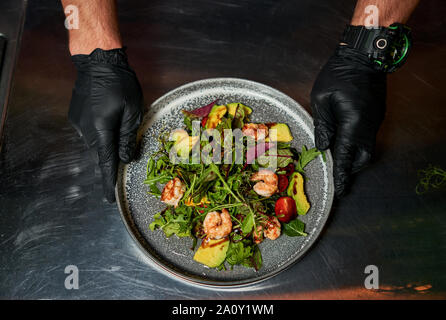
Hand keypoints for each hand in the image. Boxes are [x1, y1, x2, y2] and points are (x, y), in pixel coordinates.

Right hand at [68, 48, 142, 201]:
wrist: (98, 60)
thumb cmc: (120, 84)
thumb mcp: (132, 112)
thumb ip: (128, 137)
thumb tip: (127, 158)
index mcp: (101, 130)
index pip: (105, 162)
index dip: (108, 181)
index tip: (108, 198)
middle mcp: (86, 130)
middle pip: (100, 154)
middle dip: (109, 164)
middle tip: (118, 173)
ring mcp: (79, 122)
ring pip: (95, 143)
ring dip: (106, 146)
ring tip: (117, 141)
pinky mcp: (76, 115)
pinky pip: (90, 132)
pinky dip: (100, 135)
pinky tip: (108, 124)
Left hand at [311, 45, 386, 196]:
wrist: (363, 55)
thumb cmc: (338, 74)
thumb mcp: (321, 99)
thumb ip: (323, 125)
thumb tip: (323, 146)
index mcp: (353, 122)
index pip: (345, 155)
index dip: (341, 174)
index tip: (340, 189)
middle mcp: (368, 125)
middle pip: (362, 157)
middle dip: (349, 167)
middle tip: (337, 171)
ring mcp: (375, 120)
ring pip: (366, 148)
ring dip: (353, 154)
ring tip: (337, 153)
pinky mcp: (376, 114)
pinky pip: (367, 136)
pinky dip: (356, 143)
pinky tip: (344, 136)